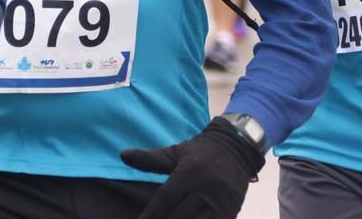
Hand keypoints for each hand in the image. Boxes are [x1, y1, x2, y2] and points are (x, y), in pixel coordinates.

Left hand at [121, 117, 264, 218]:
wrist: (238, 148)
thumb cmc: (201, 152)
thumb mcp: (176, 152)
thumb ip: (151, 159)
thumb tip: (123, 155)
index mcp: (189, 174)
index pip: (165, 201)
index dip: (150, 216)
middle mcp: (205, 190)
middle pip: (179, 217)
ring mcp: (219, 204)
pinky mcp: (230, 212)